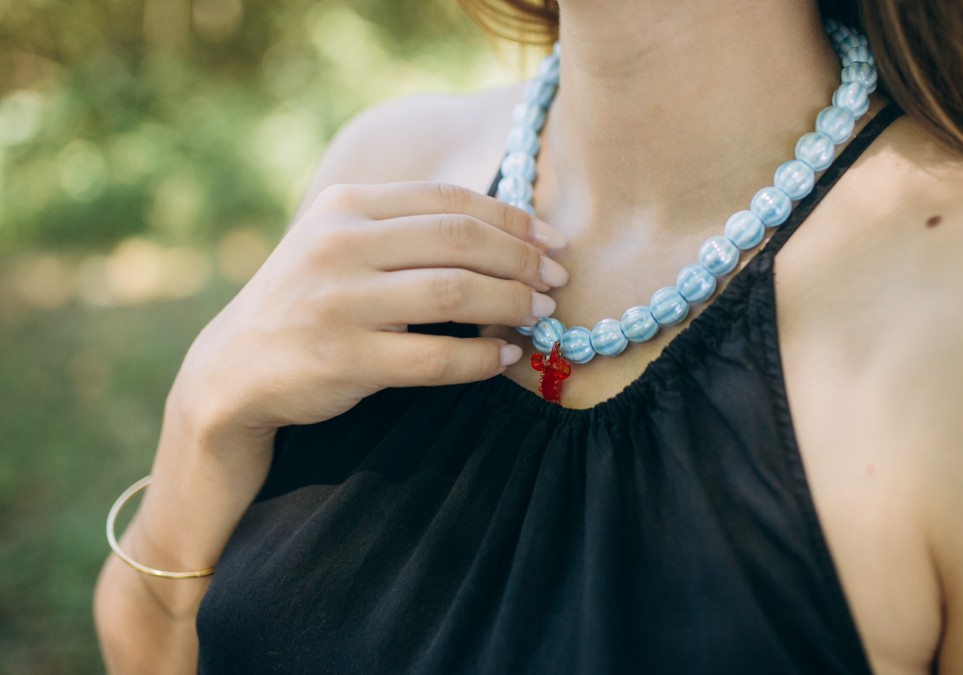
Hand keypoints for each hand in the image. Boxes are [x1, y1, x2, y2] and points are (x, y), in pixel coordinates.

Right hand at [173, 181, 567, 437]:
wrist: (233, 370)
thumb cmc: (306, 302)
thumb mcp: (339, 243)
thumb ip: (404, 228)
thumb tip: (507, 232)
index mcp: (345, 205)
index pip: (448, 199)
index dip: (512, 218)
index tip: (552, 241)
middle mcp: (339, 244)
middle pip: (459, 240)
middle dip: (521, 260)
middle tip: (555, 282)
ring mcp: (338, 301)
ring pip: (454, 293)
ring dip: (511, 304)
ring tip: (539, 316)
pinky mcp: (342, 358)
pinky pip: (435, 357)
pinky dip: (481, 358)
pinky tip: (504, 357)